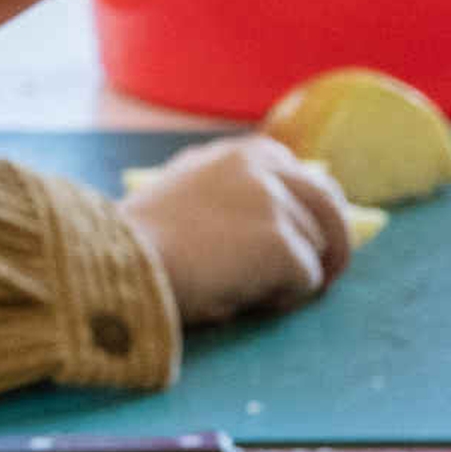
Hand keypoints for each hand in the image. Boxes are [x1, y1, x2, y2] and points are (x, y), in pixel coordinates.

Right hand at [118, 134, 358, 323]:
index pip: (309, 179)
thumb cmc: (142, 241)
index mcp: (247, 152)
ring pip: (316, 251)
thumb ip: (237, 193)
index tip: (306, 243)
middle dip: (333, 244)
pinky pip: (305, 283)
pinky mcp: (281, 243)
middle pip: (329, 210)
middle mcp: (268, 166)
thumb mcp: (193, 194)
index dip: (311, 216)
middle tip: (325, 277)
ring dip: (288, 276)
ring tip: (238, 288)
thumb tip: (282, 220)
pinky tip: (238, 298)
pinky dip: (279, 299)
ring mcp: (276, 203)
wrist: (117, 261)